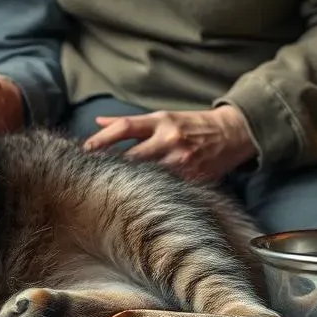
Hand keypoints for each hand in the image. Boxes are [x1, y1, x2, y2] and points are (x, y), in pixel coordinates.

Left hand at [82, 106, 256, 181]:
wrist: (231, 133)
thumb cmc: (192, 124)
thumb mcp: (163, 116)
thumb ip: (130, 123)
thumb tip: (99, 121)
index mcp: (161, 121)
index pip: (125, 127)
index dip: (102, 138)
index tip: (85, 149)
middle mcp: (170, 139)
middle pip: (132, 155)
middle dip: (112, 166)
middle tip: (93, 175)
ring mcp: (182, 161)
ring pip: (149, 175)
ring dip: (130, 182)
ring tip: (111, 190)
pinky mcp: (194, 178)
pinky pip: (168, 188)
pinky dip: (153, 192)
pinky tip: (140, 199)